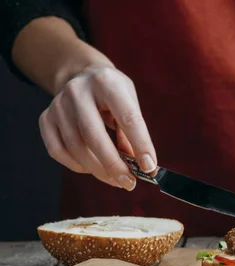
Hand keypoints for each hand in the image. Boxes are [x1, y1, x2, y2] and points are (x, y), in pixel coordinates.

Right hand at [38, 66, 155, 190]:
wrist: (81, 75)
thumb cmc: (113, 93)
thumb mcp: (130, 102)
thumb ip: (134, 131)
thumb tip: (140, 165)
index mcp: (107, 82)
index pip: (127, 117)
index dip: (140, 145)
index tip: (149, 168)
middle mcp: (78, 91)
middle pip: (94, 136)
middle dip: (114, 165)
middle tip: (129, 183)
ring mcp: (58, 104)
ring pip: (76, 148)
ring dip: (99, 170)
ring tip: (117, 180)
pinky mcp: (46, 118)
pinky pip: (58, 151)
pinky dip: (78, 166)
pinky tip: (93, 168)